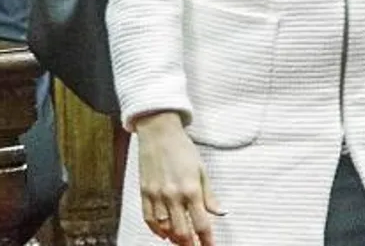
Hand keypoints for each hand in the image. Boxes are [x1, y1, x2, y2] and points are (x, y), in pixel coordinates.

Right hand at [133, 112, 222, 244]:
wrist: (158, 130)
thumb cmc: (180, 146)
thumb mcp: (201, 170)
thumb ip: (210, 195)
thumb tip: (220, 212)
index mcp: (191, 189)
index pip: (202, 225)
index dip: (207, 241)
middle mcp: (173, 195)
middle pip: (182, 232)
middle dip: (190, 245)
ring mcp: (157, 194)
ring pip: (165, 228)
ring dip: (174, 239)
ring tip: (181, 241)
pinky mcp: (144, 191)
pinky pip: (148, 218)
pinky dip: (156, 229)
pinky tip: (163, 233)